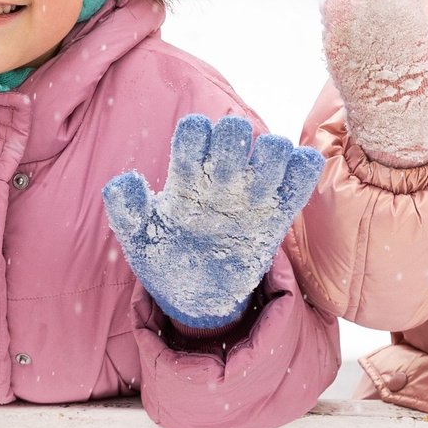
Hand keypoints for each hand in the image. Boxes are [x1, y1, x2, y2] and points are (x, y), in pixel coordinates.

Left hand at [101, 115, 323, 330]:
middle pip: (235, 131)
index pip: (194, 132)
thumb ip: (126, 210)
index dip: (193, 135)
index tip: (189, 162)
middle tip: (224, 174)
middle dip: (232, 141)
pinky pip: (300, 180)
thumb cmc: (163, 257)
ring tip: (256, 187)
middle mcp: (221, 176)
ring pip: (273, 148)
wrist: (194, 295)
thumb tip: (124, 181)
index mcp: (186, 174)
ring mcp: (252, 194)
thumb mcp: (138, 238)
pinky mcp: (278, 215)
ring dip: (269, 155)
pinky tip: (288, 183)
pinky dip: (303, 171)